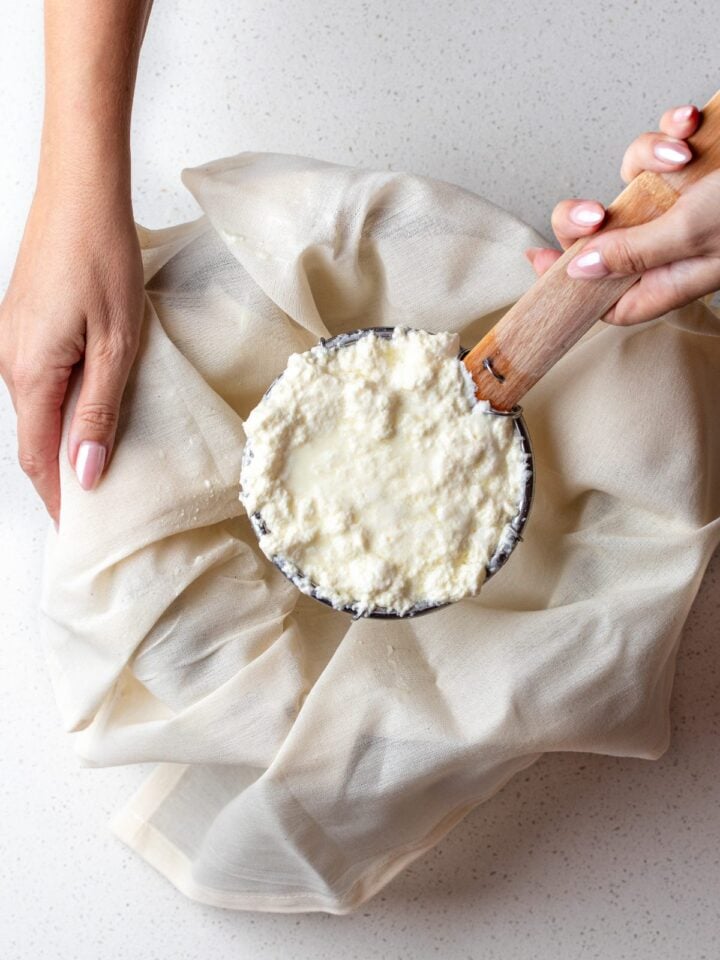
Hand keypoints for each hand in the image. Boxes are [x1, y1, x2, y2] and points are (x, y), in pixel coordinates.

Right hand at [0, 175, 143, 521]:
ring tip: (103, 463)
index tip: (80, 528)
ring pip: (37, 410)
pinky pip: (40, 381)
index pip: (37, 457)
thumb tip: (84, 471)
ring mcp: (14, 342)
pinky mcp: (25, 326)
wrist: (81, 193)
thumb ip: (98, 410)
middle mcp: (10, 362)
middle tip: (100, 504)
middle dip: (61, 474)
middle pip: (33, 437)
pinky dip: (63, 406)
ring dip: (65, 439)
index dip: (58, 497)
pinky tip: (93, 410)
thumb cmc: (101, 258)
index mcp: (29, 373)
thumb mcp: (115, 344)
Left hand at [525, 104, 719, 323]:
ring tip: (681, 153)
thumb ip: (635, 252)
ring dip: (647, 157)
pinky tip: (692, 124)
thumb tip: (577, 270)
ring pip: (630, 179)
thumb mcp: (691, 233)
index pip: (604, 295)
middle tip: (594, 213)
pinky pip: (664, 143)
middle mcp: (671, 242)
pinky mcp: (697, 163)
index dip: (567, 283)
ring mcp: (683, 201)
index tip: (536, 262)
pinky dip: (674, 128)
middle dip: (590, 218)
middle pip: (602, 237)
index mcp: (668, 277)